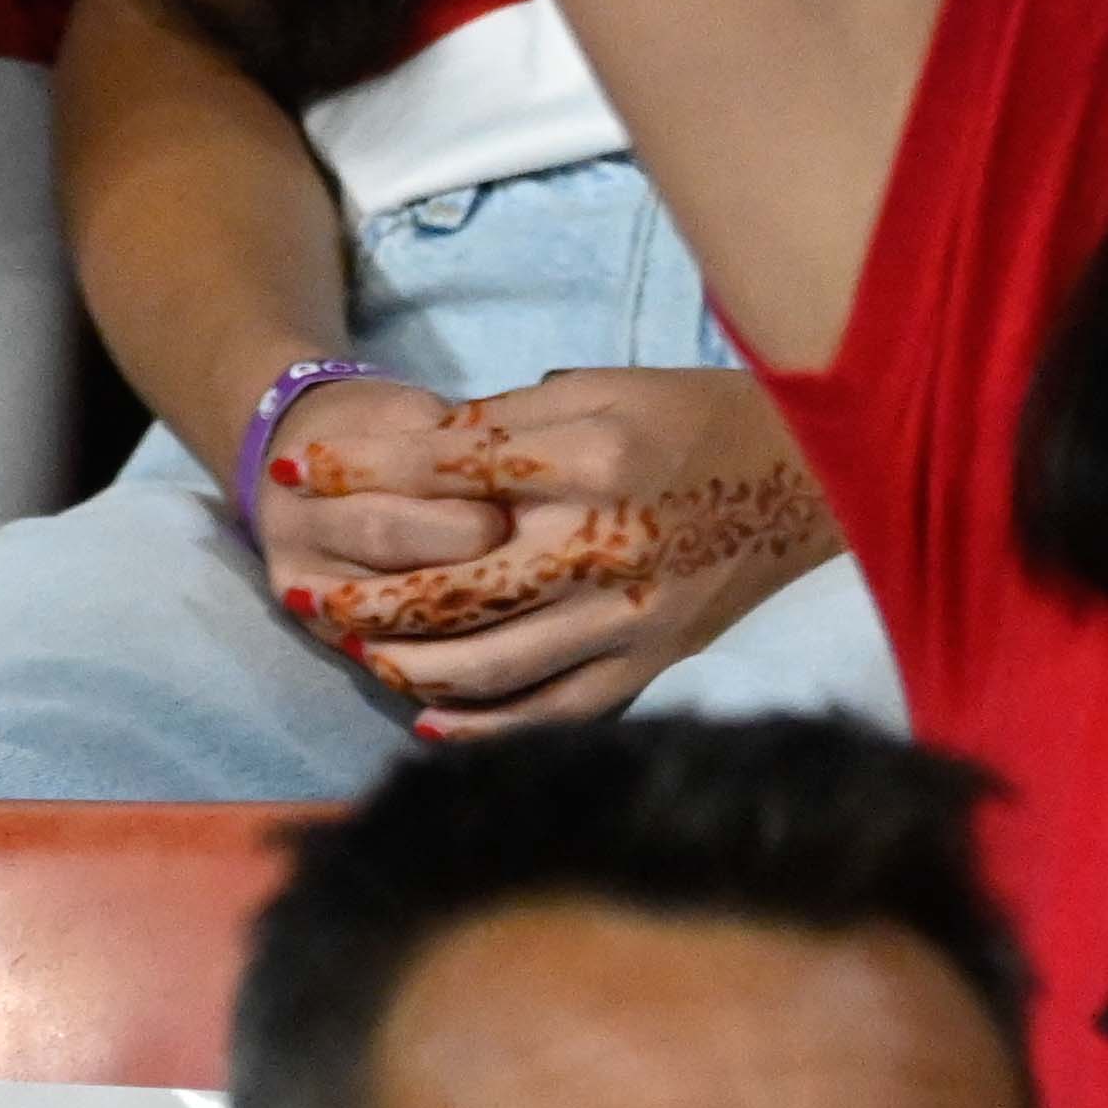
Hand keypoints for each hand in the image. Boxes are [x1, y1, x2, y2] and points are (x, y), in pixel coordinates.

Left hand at [266, 364, 843, 730]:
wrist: (814, 478)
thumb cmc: (702, 416)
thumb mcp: (607, 386)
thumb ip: (511, 418)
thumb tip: (418, 454)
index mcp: (591, 459)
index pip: (444, 470)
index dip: (357, 469)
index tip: (293, 468)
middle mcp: (605, 543)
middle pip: (449, 586)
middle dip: (359, 590)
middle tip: (297, 587)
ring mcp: (630, 613)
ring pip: (490, 661)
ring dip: (404, 659)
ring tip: (351, 646)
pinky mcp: (654, 659)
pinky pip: (555, 708)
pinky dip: (485, 721)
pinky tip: (425, 714)